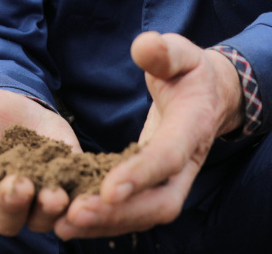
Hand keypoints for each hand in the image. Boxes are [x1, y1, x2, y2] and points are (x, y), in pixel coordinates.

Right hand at [0, 87, 80, 235]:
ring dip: (46, 209)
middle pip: (3, 216)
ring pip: (39, 218)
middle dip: (10, 202)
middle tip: (17, 184)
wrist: (22, 108)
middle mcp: (2, 201)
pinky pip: (73, 208)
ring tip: (53, 193)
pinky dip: (78, 206)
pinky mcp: (67, 191)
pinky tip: (84, 197)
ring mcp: (36, 200)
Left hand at [54, 32, 243, 239]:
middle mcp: (187, 163)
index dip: (141, 173)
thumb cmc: (189, 73)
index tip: (108, 189)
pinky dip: (103, 221)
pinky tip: (68, 222)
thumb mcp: (180, 53)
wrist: (208, 97)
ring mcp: (173, 181)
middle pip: (160, 202)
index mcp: (193, 127)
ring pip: (145, 215)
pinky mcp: (155, 188)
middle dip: (120, 213)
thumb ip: (163, 52)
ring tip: (63, 224)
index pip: (169, 156)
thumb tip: (143, 46)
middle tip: (75, 214)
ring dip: (105, 223)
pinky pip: (133, 212)